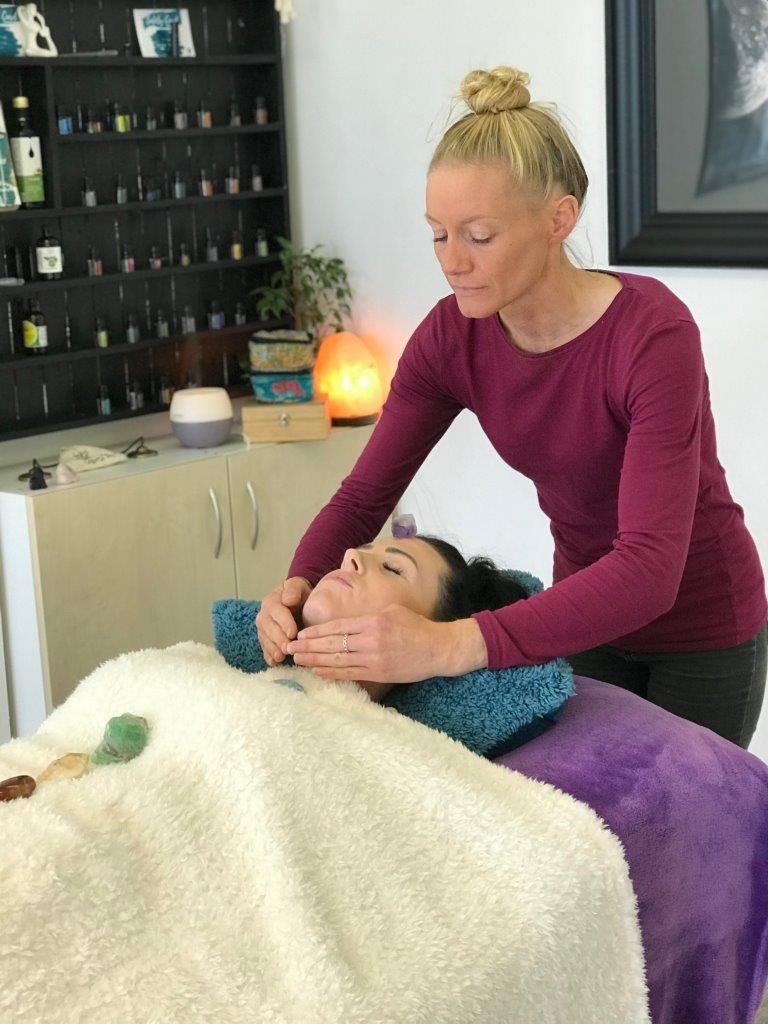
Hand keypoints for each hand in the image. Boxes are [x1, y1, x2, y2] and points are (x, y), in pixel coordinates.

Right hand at [256, 577, 312, 666]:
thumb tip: (287, 600)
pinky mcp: (265, 639)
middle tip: (288, 649)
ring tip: (281, 658)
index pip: (276, 612)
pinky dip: (268, 655)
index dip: (284, 623)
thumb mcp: (299, 586)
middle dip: (278, 639)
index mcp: (271, 601)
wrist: (297, 600)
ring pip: (265, 639)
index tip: (293, 633)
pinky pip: (264, 648)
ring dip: (272, 649)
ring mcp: (263, 628)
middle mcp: (264, 615)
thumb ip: (294, 590)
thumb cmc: (300, 593)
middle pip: (268, 628)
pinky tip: (274, 663)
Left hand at [285, 604, 487, 682]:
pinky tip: (317, 671)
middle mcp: (371, 640)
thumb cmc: (416, 626)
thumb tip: (347, 621)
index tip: (300, 635)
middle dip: (308, 648)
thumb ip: (368, 615)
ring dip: (314, 661)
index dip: (316, 632)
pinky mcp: (379, 673)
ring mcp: (374, 659)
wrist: (438, 649)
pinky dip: (331, 672)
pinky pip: (350, 674)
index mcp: (373, 622)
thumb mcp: (392, 610)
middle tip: (288, 650)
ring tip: (297, 661)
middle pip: (332, 644)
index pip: (337, 627)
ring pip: (337, 660)